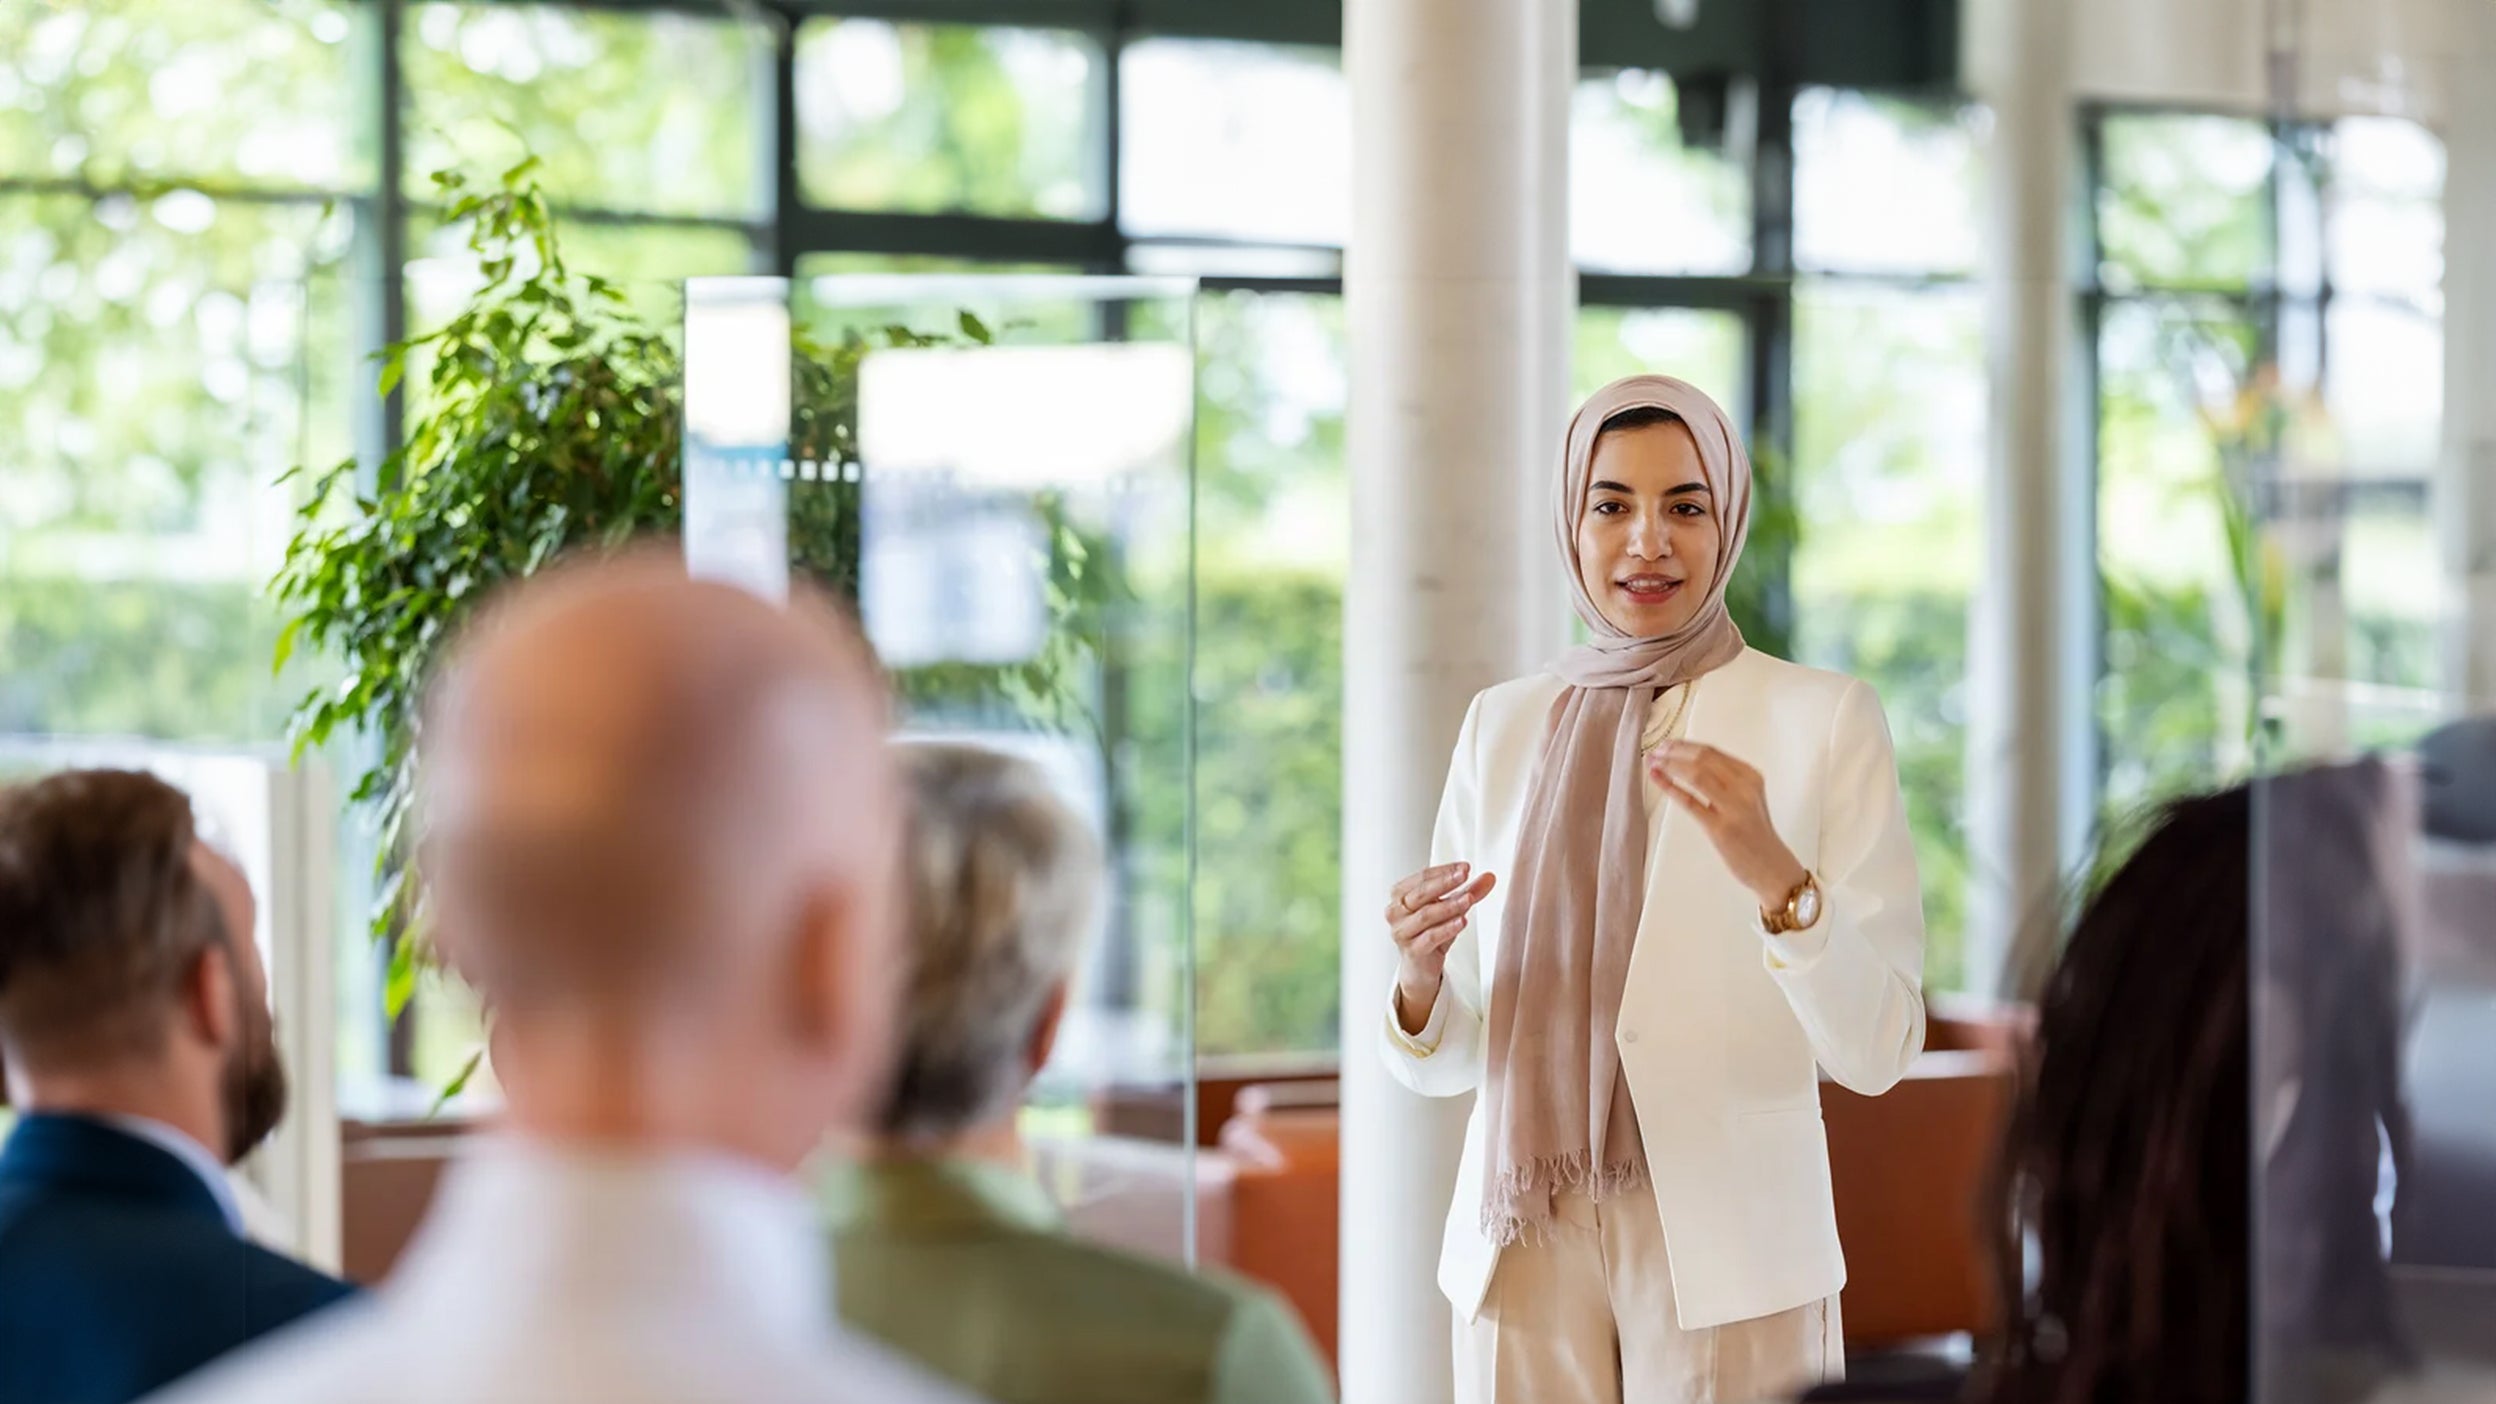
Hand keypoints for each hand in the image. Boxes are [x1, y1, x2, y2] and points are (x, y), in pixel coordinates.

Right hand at [1386, 862, 1495, 1032]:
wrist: (1420, 967)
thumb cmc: (1430, 932)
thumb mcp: (1450, 909)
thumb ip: (1468, 892)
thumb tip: (1490, 877)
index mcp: (1400, 895)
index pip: (1421, 877)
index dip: (1444, 870)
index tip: (1464, 867)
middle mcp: (1395, 912)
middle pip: (1420, 893)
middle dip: (1444, 883)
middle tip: (1464, 875)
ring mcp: (1402, 932)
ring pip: (1426, 915)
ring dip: (1449, 905)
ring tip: (1468, 899)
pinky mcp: (1412, 951)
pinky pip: (1430, 937)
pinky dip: (1447, 928)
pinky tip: (1462, 921)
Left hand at [1649, 741, 1807, 911]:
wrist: (1772, 866)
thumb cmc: (1755, 834)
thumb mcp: (1747, 798)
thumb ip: (1726, 780)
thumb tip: (1688, 763)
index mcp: (1751, 776)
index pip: (1712, 752)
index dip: (1685, 745)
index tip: (1667, 744)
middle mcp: (1745, 787)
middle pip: (1703, 758)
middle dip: (1674, 751)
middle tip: (1656, 751)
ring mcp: (1734, 807)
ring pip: (1697, 774)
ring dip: (1670, 765)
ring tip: (1652, 763)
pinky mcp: (1721, 828)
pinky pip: (1691, 802)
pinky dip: (1670, 787)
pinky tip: (1657, 779)